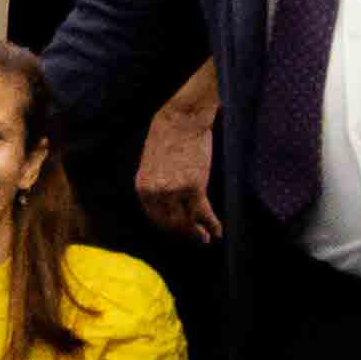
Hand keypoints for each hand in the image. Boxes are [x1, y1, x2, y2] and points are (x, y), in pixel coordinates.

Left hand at [138, 76, 221, 240]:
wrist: (181, 119)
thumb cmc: (168, 136)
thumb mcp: (152, 162)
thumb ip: (156, 181)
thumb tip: (166, 197)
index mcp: (142, 186)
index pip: (154, 216)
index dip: (168, 227)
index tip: (179, 231)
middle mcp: (155, 193)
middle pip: (170, 223)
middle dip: (183, 233)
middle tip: (196, 239)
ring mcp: (174, 191)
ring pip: (187, 221)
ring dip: (198, 234)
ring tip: (206, 239)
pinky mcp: (194, 187)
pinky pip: (203, 213)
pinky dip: (211, 225)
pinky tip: (218, 232)